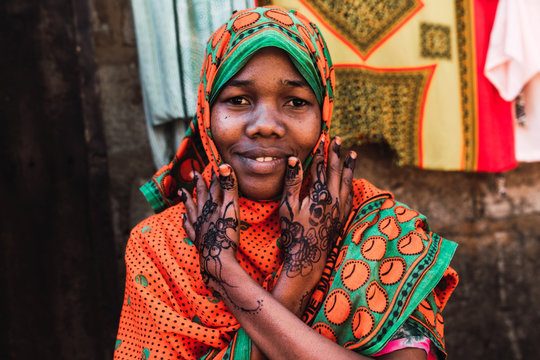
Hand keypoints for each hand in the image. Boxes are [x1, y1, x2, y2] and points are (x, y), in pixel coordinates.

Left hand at [181, 164, 239, 285]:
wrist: (217, 260)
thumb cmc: (226, 234)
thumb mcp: (231, 208)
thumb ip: (229, 187)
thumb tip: (224, 165)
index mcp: (213, 206)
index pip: (214, 187)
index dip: (215, 176)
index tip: (214, 165)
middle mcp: (204, 215)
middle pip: (201, 196)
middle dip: (199, 184)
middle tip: (194, 173)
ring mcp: (200, 227)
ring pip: (192, 210)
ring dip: (187, 200)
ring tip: (181, 191)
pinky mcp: (199, 240)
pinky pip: (190, 228)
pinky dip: (186, 222)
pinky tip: (183, 218)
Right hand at [279, 137, 355, 279]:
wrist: (309, 258)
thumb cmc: (294, 232)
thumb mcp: (288, 207)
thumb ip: (292, 182)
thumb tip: (294, 160)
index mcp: (319, 194)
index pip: (320, 167)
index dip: (321, 151)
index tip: (323, 138)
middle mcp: (334, 199)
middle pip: (336, 170)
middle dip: (336, 153)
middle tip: (338, 139)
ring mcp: (340, 208)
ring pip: (347, 181)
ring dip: (349, 166)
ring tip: (352, 154)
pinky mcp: (343, 216)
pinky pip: (350, 194)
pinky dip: (351, 183)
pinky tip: (351, 180)